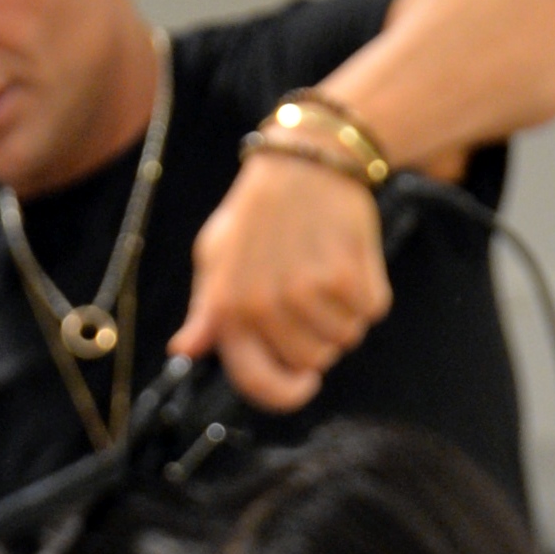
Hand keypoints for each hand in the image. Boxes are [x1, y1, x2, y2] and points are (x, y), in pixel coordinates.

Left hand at [173, 149, 392, 409]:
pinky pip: (370, 313)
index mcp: (229, 307)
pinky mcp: (349, 278)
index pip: (259, 382)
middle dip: (319, 337)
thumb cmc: (257, 213)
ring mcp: (309, 293)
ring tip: (326, 271)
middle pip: (312, 362)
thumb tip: (184, 350)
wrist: (304, 160)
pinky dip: (368, 292)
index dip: (285, 393)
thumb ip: (206, 311)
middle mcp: (266, 305)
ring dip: (344, 313)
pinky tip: (348, 259)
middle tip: (311, 293)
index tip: (303, 383)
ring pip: (345, 340)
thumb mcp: (217, 257)